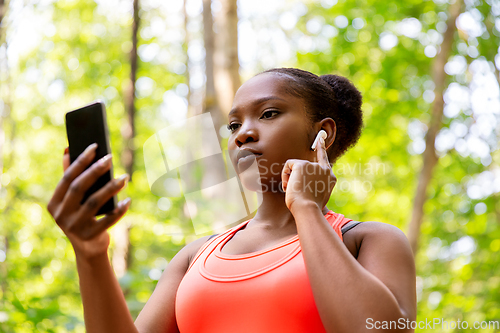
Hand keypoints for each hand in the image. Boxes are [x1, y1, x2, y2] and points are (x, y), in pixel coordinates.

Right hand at [46, 143, 130, 259]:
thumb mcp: (73, 200)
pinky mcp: (90, 236)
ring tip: (125, 177)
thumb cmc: (82, 216)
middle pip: (79, 188)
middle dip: (95, 171)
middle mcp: (61, 215)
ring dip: (111, 188)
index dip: (80, 161)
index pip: (67, 178)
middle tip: (110, 158)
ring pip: (94, 202)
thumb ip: (70, 178)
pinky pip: (107, 221)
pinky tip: (128, 200)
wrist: (88, 248)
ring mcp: (74, 227)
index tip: (95, 146)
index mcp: (54, 203)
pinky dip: (119, 210)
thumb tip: (68, 151)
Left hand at [281, 136, 336, 212]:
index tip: (320, 139)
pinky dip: (285, 176)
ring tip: (294, 191)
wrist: (307, 209)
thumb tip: (301, 181)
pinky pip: (288, 165)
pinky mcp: (303, 164)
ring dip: (290, 180)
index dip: (321, 148)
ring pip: (295, 168)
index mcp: (330, 178)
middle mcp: (324, 170)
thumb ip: (314, 184)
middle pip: (304, 166)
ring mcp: (314, 166)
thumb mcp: (316, 196)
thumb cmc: (309, 208)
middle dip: (294, 174)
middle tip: (291, 184)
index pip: (324, 160)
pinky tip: (288, 186)